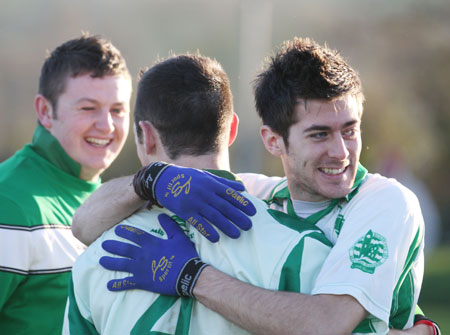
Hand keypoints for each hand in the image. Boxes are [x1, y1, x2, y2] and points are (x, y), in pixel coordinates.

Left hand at [100, 214, 207, 295]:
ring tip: (101, 261)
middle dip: (113, 246)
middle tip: (103, 244)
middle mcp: (142, 254)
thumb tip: (162, 215)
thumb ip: (169, 225)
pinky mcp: (142, 281)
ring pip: (121, 264)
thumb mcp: (179, 237)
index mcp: (151, 243)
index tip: (117, 229)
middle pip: (124, 249)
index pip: (135, 235)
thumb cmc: (185, 255)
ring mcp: (140, 268)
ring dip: (110, 262)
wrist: (188, 275)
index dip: (125, 231)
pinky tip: (109, 285)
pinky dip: (117, 284)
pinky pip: (127, 283)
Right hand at [133, 162, 256, 241]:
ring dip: (226, 226)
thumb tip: (242, 188)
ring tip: (236, 235)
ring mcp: (195, 202)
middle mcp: (205, 192)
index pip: (230, 194)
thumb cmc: (187, 178)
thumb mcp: (206, 176)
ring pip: (214, 216)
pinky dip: (207, 230)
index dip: (242, 203)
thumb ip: (224, 183)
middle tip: (249, 226)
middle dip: (238, 217)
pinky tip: (216, 238)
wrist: (164, 179)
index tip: (252, 211)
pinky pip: (198, 223)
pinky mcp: (185, 211)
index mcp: (211, 183)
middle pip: (225, 206)